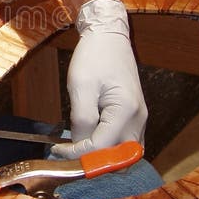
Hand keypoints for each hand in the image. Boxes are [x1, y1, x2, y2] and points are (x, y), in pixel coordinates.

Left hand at [50, 0, 146, 158]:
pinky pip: (125, 143)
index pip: (103, 148)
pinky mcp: (135, 117)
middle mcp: (138, 118)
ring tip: (77, 151)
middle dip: (94, 163)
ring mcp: (140, 119)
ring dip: (102, 158)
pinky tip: (88, 142)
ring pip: (125, 155)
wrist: (109, 35)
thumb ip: (82, 120)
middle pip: (120, 160)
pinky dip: (108, 149)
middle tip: (68, 157)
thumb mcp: (81, 86)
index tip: (58, 152)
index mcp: (126, 110)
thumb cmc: (94, 56)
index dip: (79, 155)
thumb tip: (79, 147)